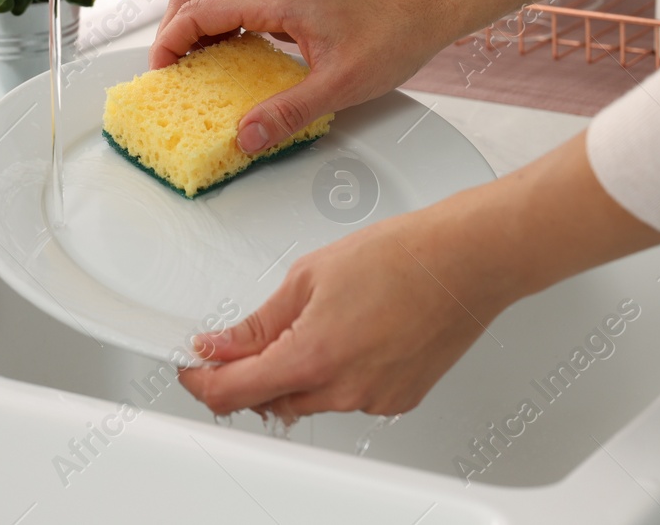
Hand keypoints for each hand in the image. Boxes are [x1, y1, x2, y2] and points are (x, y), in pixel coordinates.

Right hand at [150, 0, 447, 153]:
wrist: (433, 1)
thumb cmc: (396, 33)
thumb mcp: (343, 85)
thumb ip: (289, 112)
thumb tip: (246, 137)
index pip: (195, 12)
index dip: (167, 43)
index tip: (161, 76)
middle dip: (171, 32)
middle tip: (171, 73)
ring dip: (196, 26)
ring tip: (198, 68)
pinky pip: (241, 1)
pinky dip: (223, 24)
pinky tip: (237, 56)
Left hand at [177, 134, 659, 418]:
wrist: (467, 260)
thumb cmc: (402, 255)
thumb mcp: (308, 275)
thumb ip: (258, 322)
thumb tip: (220, 344)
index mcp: (313, 357)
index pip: (233, 394)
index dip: (202, 383)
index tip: (193, 367)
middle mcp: (344, 390)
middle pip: (268, 403)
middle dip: (245, 377)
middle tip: (237, 342)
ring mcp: (375, 400)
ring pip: (308, 402)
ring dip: (289, 376)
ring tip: (303, 325)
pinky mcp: (399, 399)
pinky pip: (347, 398)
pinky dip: (331, 375)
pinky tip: (344, 335)